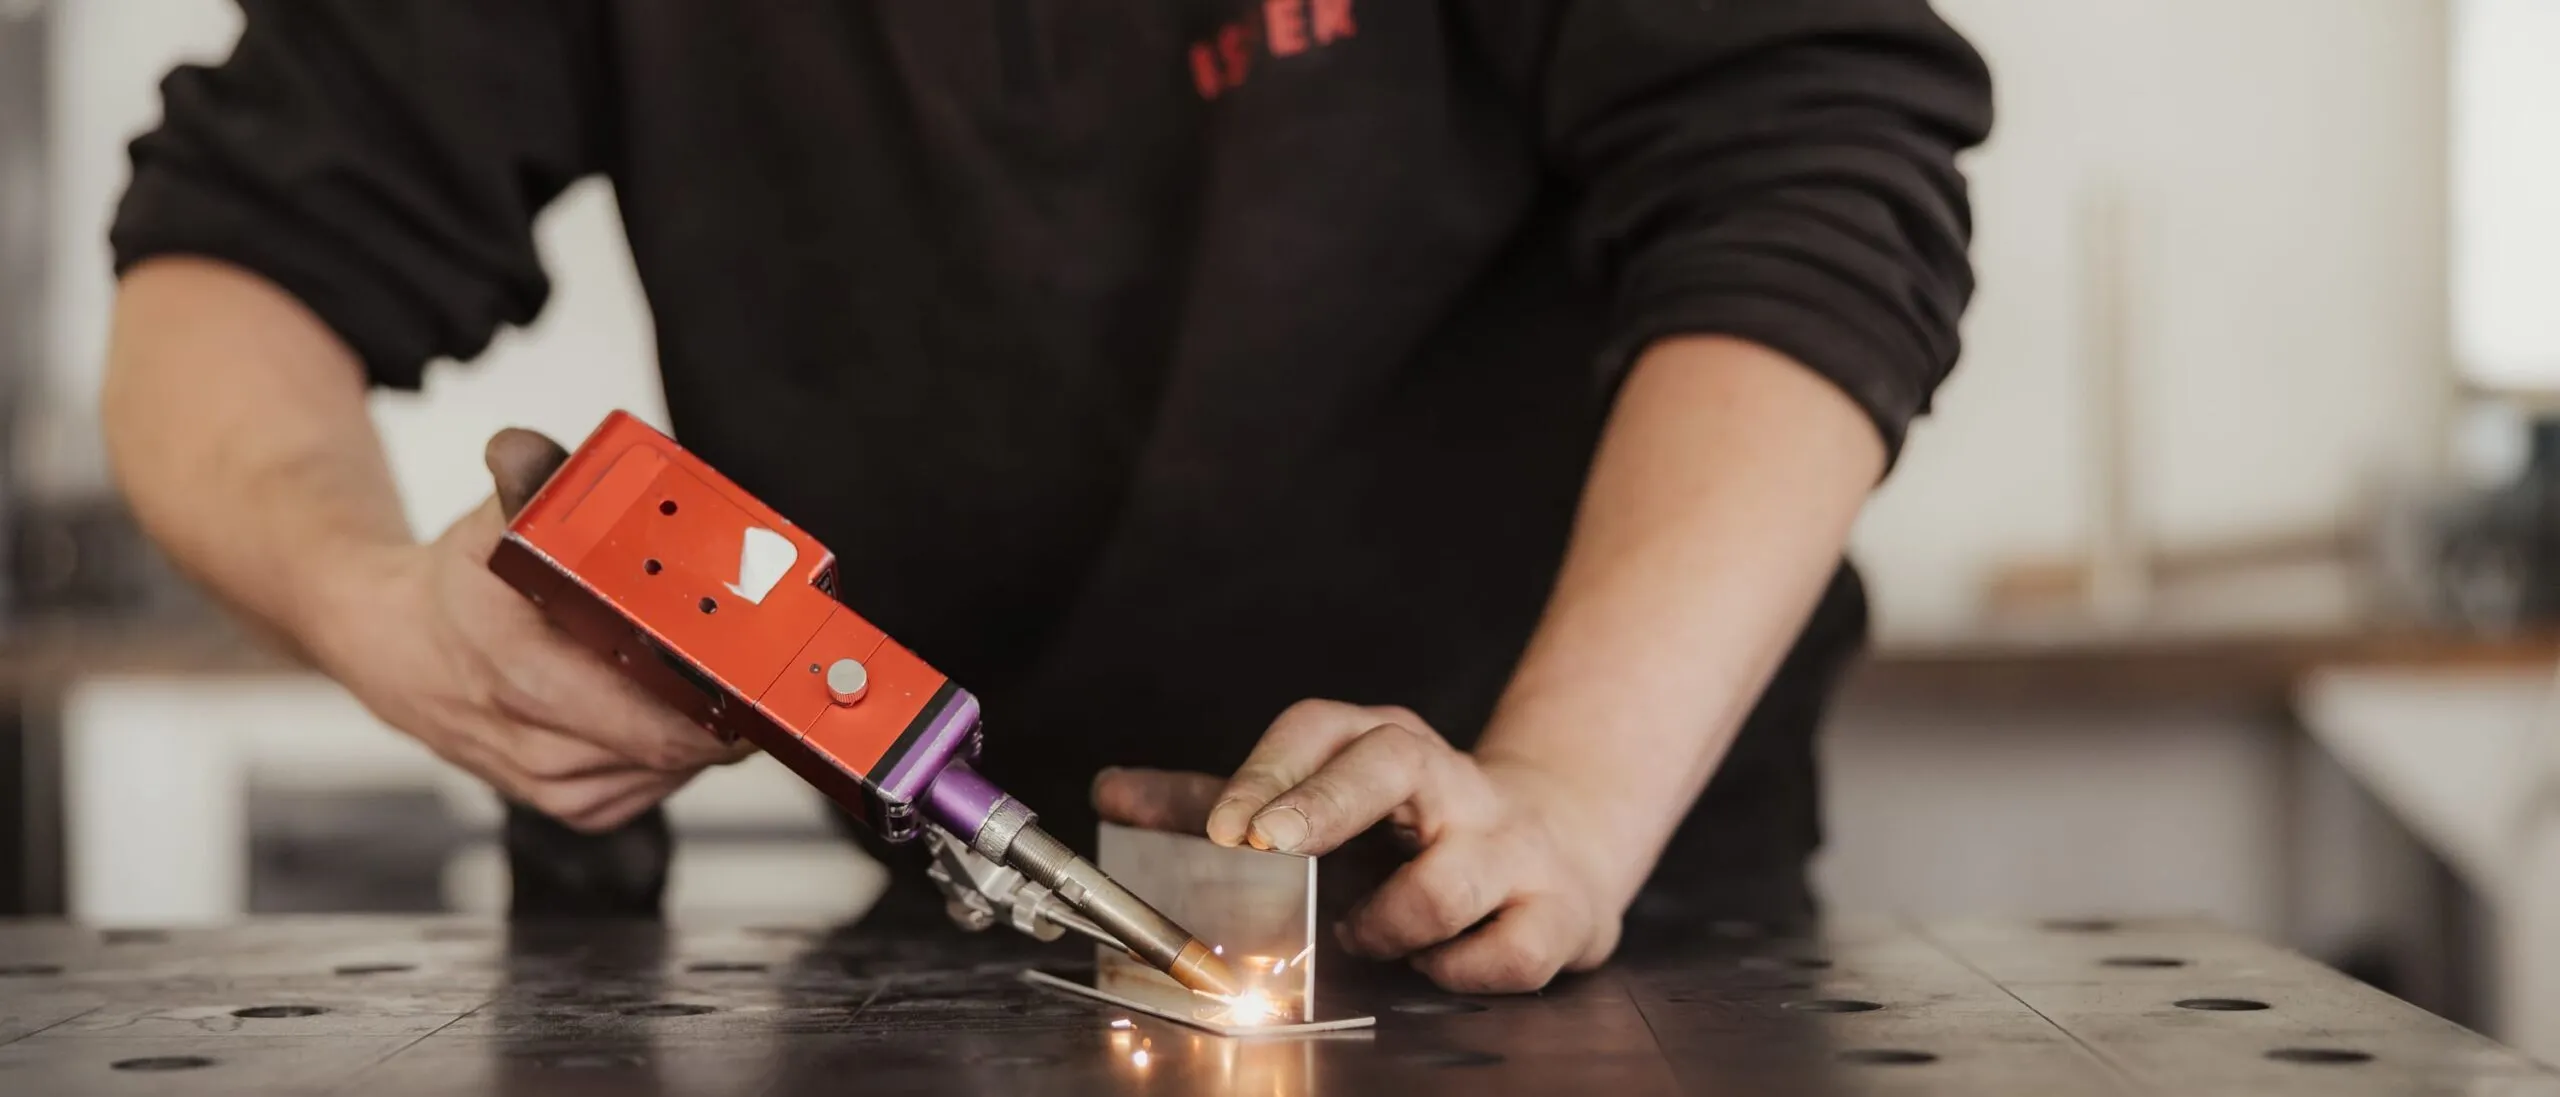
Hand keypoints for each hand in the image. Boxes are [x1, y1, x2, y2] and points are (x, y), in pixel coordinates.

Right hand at [297, 429, 749, 831]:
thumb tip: (524, 449)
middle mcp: (534, 738)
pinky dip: (674, 754)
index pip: (651, 715)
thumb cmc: (458, 586)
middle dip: (731, 711)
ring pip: (670, 772)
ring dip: (706, 731)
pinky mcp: (568, 805)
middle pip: (674, 747)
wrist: (395, 651)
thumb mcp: (492, 524)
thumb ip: (530, 483)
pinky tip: (673, 712)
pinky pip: (650, 788)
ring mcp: (549, 783)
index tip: (765, 666)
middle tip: (768, 668)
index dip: (722, 698)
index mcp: (520, 669)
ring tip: (718, 680)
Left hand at [1092, 700, 1628, 992]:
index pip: (1322, 730)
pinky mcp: (1556, 911)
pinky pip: (1503, 953)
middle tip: (1270, 845)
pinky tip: (1436, 962)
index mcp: (1383, 743)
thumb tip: (1112, 793)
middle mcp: (1449, 782)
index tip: (1221, 827)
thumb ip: (1213, 804)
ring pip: (1449, 880)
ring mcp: (1510, 844)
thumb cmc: (1414, 827)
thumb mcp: (1318, 800)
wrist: (1562, 840)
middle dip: (1327, 803)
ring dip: (1390, 922)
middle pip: (1394, 763)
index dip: (1266, 771)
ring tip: (1362, 934)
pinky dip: (1458, 970)